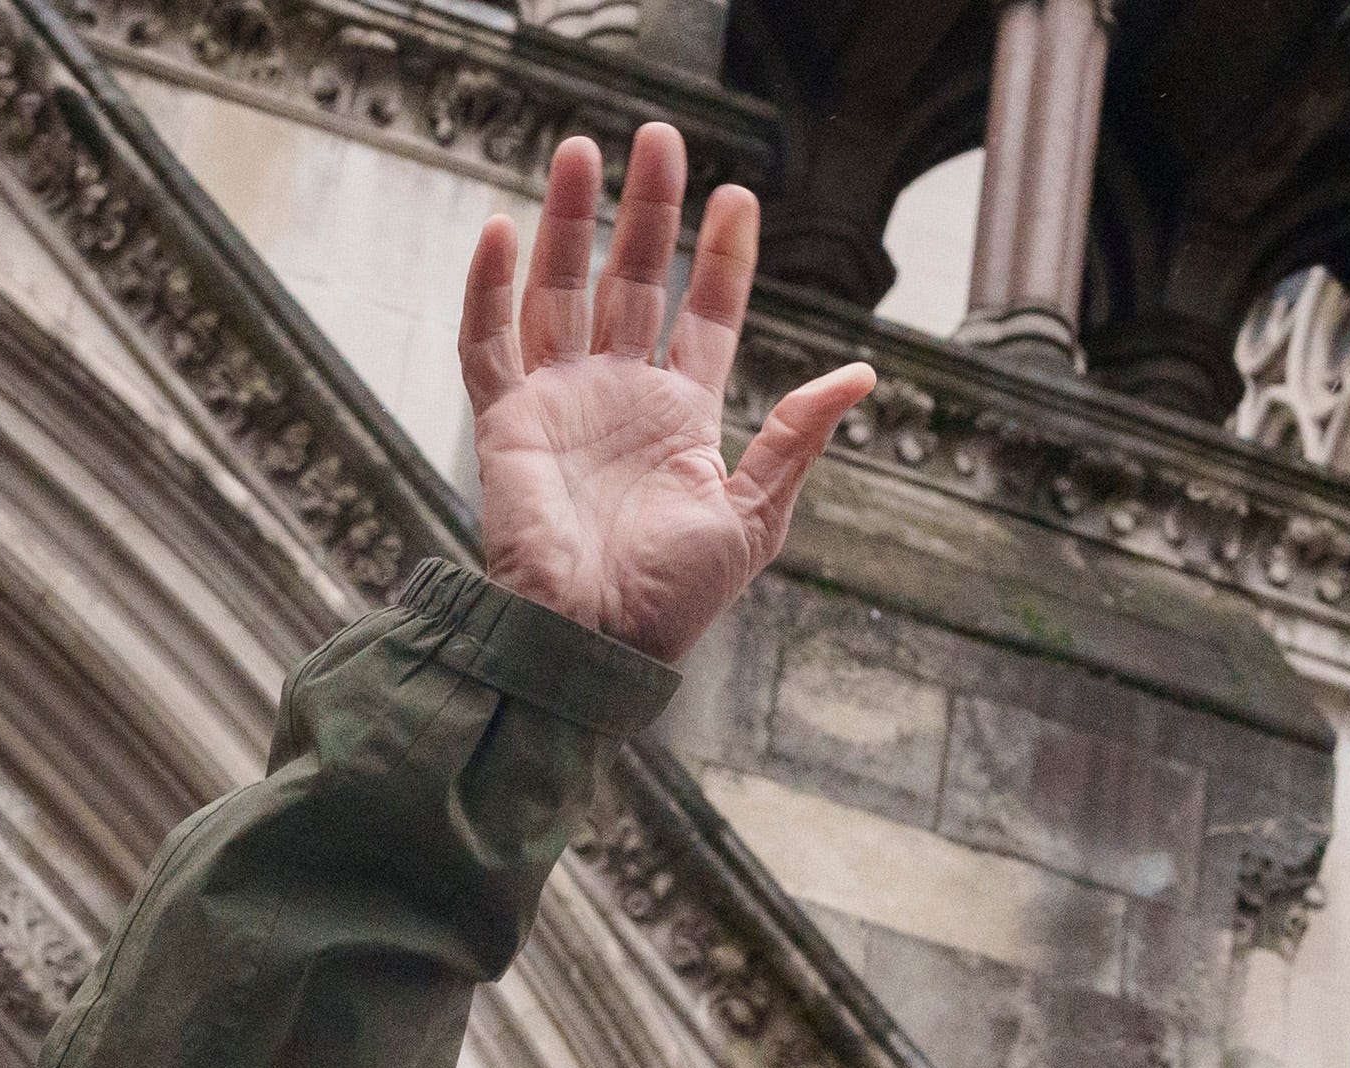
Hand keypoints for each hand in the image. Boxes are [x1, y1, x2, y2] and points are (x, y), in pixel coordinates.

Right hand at [462, 126, 874, 669]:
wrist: (592, 647)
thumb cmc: (670, 602)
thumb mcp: (753, 518)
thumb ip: (796, 440)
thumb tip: (860, 374)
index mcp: (679, 417)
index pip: (704, 315)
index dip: (720, 257)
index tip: (738, 196)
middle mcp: (617, 398)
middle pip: (632, 280)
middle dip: (646, 211)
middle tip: (660, 138)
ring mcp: (558, 405)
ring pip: (559, 291)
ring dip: (565, 221)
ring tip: (579, 149)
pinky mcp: (504, 425)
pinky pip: (489, 343)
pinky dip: (490, 287)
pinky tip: (503, 228)